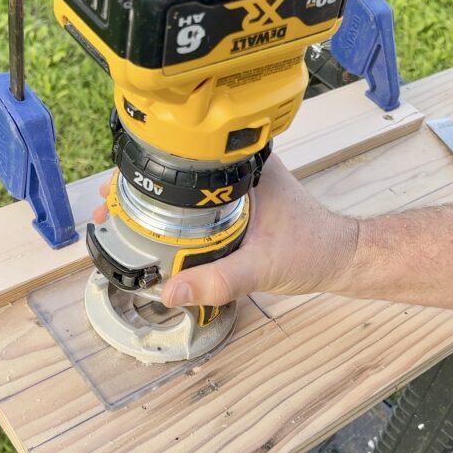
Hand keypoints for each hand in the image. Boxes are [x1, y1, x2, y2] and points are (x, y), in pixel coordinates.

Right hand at [90, 158, 358, 307]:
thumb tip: (172, 292)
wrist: (342, 259)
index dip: (143, 174)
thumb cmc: (314, 251)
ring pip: (185, 189)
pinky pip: (197, 205)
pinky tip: (156, 230)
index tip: (117, 190)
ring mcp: (239, 188)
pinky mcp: (240, 205)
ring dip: (154, 202)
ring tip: (123, 218)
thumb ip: (218, 281)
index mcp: (246, 169)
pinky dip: (174, 215)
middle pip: (176, 173)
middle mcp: (240, 171)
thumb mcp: (262, 268)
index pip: (183, 160)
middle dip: (138, 188)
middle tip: (109, 208)